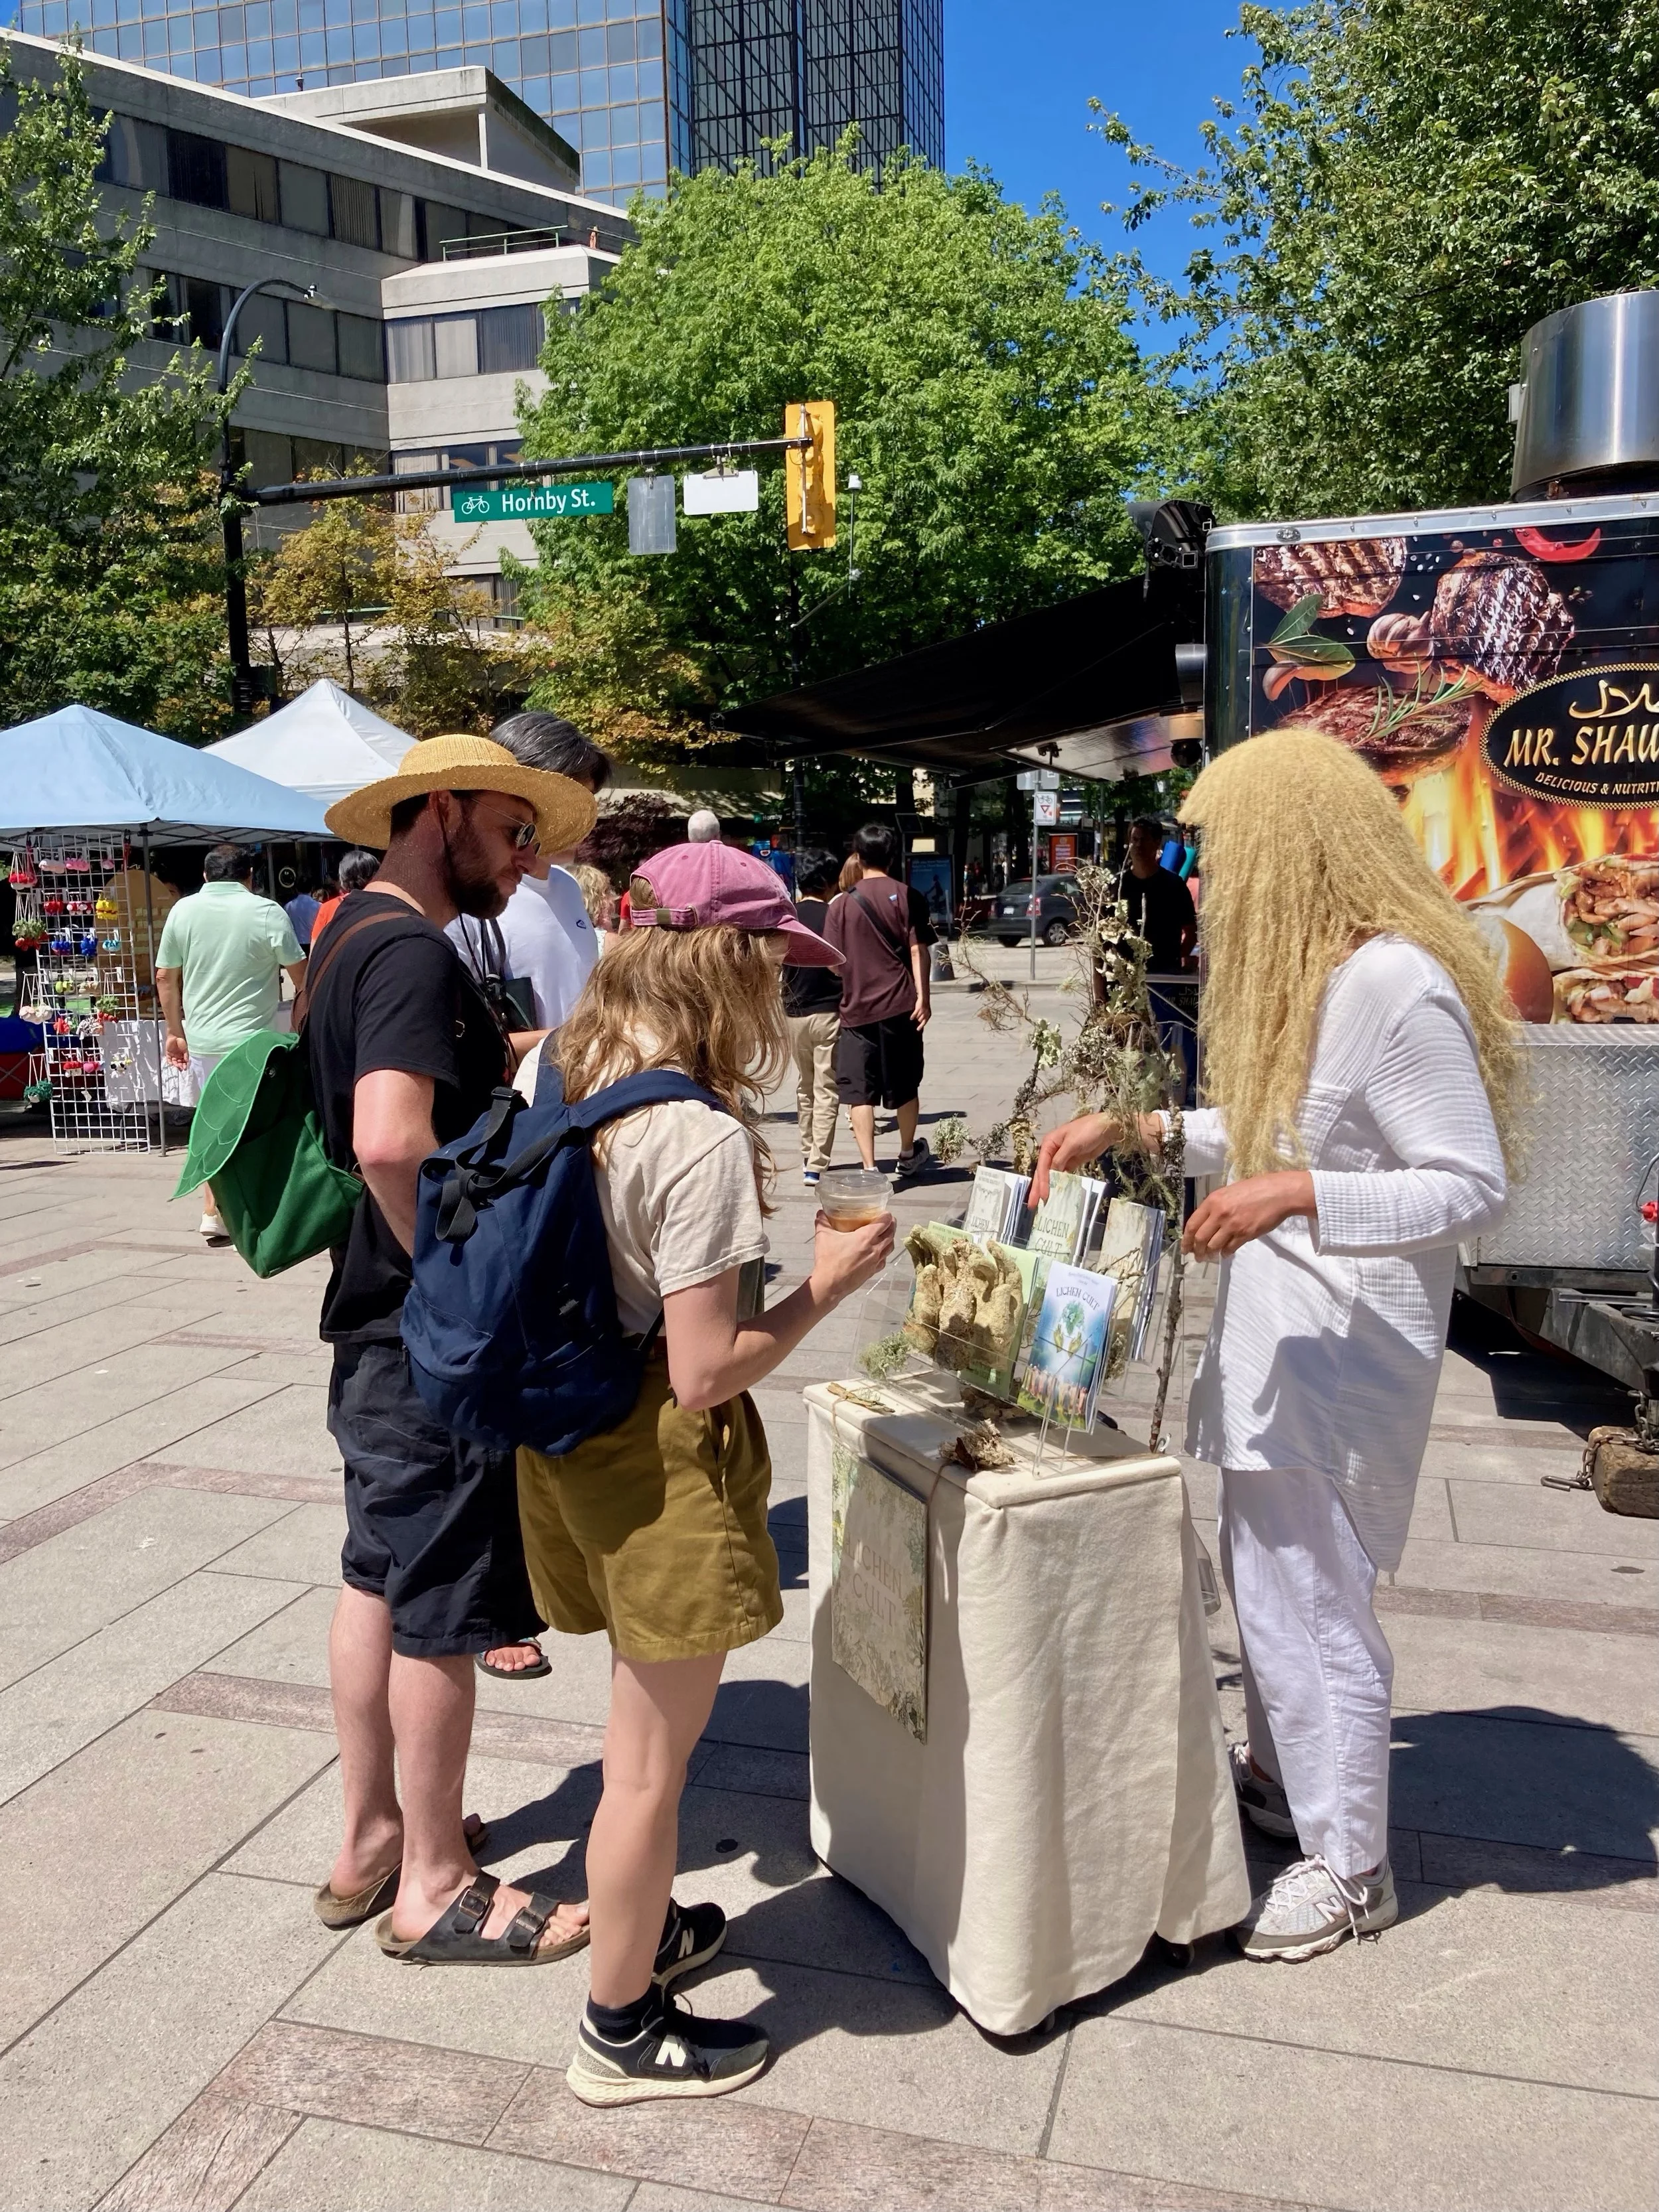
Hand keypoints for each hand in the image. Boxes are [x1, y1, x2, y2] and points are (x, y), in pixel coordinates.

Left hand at [164, 1031, 189, 1070]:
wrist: (175, 1036)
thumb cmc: (181, 1041)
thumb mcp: (185, 1049)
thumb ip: (186, 1055)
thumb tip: (187, 1061)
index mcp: (183, 1055)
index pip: (184, 1062)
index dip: (185, 1065)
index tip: (185, 1068)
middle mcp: (178, 1056)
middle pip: (179, 1063)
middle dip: (180, 1066)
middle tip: (181, 1068)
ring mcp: (173, 1055)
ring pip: (174, 1062)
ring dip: (175, 1065)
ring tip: (177, 1066)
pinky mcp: (168, 1053)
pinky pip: (168, 1059)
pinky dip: (170, 1062)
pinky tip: (171, 1064)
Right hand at [809, 1209, 895, 1302]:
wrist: (830, 1285)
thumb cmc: (829, 1260)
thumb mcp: (823, 1236)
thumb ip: (822, 1222)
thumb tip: (821, 1213)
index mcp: (866, 1237)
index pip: (885, 1222)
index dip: (887, 1215)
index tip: (884, 1212)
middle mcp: (875, 1248)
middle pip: (891, 1233)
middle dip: (891, 1225)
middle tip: (887, 1220)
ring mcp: (876, 1261)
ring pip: (890, 1246)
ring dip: (890, 1238)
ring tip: (885, 1234)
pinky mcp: (873, 1271)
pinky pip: (884, 1259)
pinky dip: (884, 1253)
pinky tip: (878, 1252)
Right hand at [912, 997, 930, 1030]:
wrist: (924, 997)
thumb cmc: (924, 1005)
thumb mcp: (926, 1011)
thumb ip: (924, 1016)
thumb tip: (919, 1022)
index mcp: (929, 1015)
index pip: (924, 1022)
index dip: (921, 1026)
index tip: (917, 1029)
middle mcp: (926, 1013)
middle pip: (920, 1020)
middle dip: (918, 1020)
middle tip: (915, 1020)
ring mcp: (923, 1011)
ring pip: (917, 1017)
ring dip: (916, 1017)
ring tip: (914, 1017)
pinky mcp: (919, 1008)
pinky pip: (915, 1014)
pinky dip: (913, 1016)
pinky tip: (911, 1018)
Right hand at [1031, 1113, 1122, 1202]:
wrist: (1106, 1128)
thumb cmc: (1088, 1130)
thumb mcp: (1072, 1143)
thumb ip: (1060, 1159)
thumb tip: (1052, 1174)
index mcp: (1049, 1143)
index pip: (1043, 1166)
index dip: (1043, 1182)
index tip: (1044, 1196)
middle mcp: (1052, 1152)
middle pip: (1043, 1172)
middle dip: (1038, 1188)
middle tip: (1033, 1205)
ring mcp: (1062, 1158)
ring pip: (1051, 1176)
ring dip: (1048, 1189)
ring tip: (1043, 1204)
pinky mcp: (1071, 1163)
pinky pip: (1063, 1176)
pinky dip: (1059, 1185)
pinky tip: (1056, 1195)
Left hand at [1183, 1171, 1315, 1258]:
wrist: (1279, 1193)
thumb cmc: (1256, 1189)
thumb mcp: (1230, 1192)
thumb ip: (1217, 1206)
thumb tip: (1207, 1222)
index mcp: (1213, 1201)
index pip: (1192, 1224)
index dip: (1186, 1239)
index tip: (1185, 1247)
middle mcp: (1219, 1213)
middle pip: (1200, 1238)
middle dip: (1196, 1250)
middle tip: (1197, 1256)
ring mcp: (1232, 1225)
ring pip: (1213, 1246)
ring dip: (1209, 1254)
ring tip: (1209, 1257)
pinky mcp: (1245, 1234)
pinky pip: (1229, 1248)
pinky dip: (1225, 1253)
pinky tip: (1225, 1253)